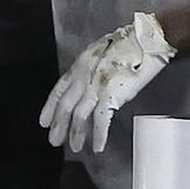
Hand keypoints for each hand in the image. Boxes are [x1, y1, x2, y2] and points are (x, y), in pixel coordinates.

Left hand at [40, 12, 175, 153]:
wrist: (146, 40)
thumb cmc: (128, 45)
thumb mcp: (100, 55)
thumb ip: (91, 72)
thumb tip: (88, 88)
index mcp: (79, 65)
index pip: (59, 89)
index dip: (50, 107)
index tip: (44, 121)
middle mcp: (83, 76)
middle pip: (65, 105)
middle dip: (59, 125)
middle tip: (54, 140)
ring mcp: (96, 85)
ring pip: (79, 115)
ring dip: (76, 133)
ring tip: (74, 148)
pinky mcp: (113, 94)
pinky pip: (101, 120)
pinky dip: (98, 135)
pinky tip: (97, 147)